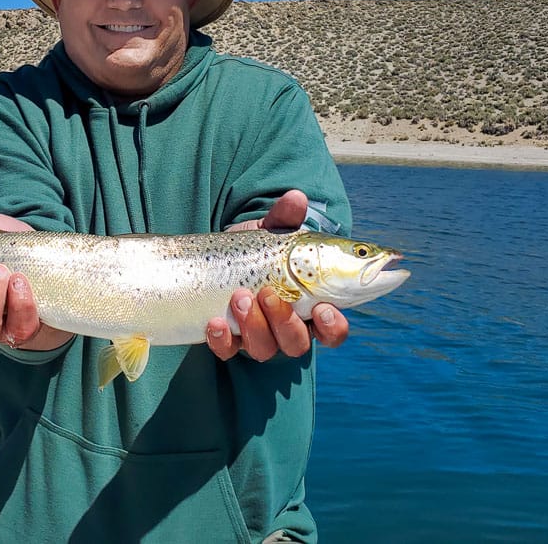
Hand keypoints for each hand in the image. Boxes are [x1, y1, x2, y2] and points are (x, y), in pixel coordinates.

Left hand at [206, 190, 349, 360]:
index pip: (332, 330)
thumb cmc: (259, 250)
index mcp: (310, 307)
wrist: (221, 259)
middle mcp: (287, 328)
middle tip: (268, 294)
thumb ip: (286, 219)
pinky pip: (226, 351)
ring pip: (264, 348)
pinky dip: (221, 340)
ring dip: (253, 325)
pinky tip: (214, 322)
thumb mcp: (272, 234)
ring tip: (239, 296)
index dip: (333, 326)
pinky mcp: (229, 340)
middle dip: (284, 321)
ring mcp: (257, 337)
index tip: (324, 308)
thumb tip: (297, 197)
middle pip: (296, 343)